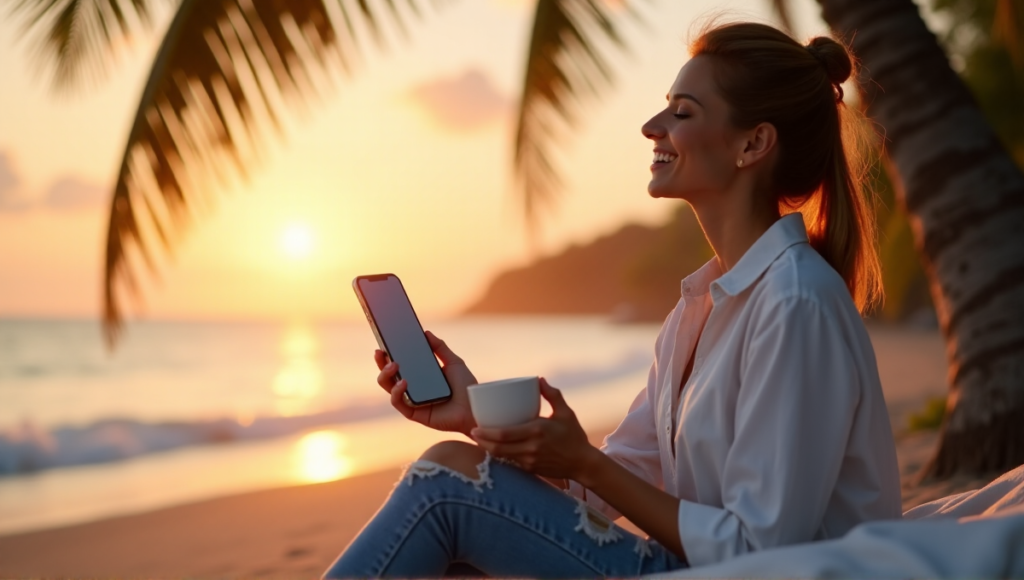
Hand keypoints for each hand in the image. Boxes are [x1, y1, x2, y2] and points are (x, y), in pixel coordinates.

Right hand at [375, 331, 476, 435]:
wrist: (476, 407)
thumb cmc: (467, 387)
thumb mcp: (454, 362)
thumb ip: (440, 347)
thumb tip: (426, 332)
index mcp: (420, 375)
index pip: (399, 363)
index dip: (388, 354)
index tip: (383, 342)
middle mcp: (413, 388)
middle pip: (388, 375)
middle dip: (381, 363)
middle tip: (381, 351)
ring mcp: (411, 400)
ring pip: (388, 388)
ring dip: (385, 375)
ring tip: (393, 364)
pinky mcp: (413, 413)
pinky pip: (398, 402)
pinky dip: (396, 391)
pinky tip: (403, 382)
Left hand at [470, 378, 596, 480]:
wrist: (582, 463)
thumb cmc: (574, 435)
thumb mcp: (565, 412)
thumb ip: (553, 395)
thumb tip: (539, 380)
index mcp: (537, 431)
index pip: (504, 434)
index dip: (486, 433)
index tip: (475, 427)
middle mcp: (531, 447)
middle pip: (498, 447)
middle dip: (482, 441)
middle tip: (472, 432)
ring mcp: (530, 460)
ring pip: (502, 456)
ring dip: (488, 449)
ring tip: (479, 439)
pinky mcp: (530, 469)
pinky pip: (510, 461)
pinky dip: (500, 455)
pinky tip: (493, 448)